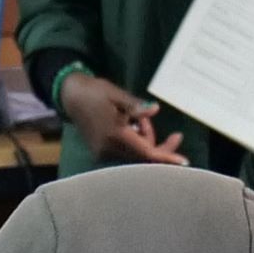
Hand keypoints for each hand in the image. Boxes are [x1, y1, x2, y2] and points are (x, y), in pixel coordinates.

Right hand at [57, 70, 184, 166]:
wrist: (69, 95)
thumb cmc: (94, 91)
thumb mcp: (116, 94)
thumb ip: (136, 106)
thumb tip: (155, 109)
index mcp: (114, 135)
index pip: (146, 153)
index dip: (166, 157)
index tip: (183, 161)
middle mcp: (108, 149)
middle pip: (143, 157)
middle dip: (160, 147)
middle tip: (177, 135)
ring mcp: (103, 153)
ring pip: (135, 155)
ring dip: (146, 141)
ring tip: (141, 118)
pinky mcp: (101, 152)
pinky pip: (126, 153)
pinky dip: (136, 142)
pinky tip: (134, 126)